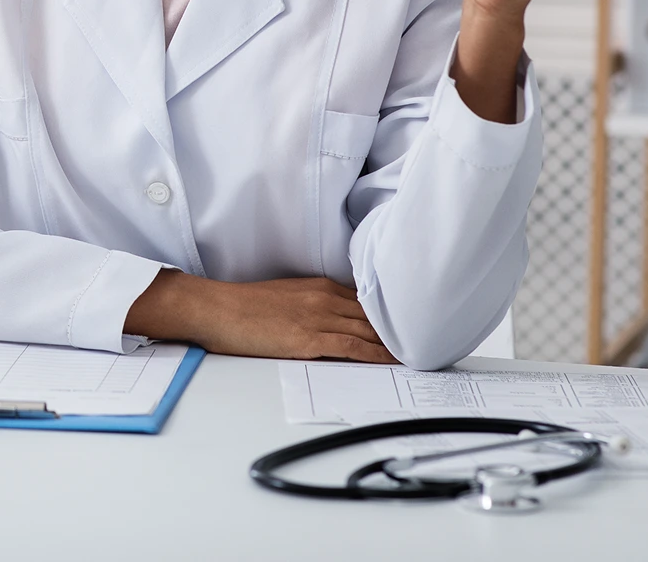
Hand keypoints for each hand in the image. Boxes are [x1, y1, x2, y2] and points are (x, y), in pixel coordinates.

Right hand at [125, 269, 397, 362]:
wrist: (216, 309)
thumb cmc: (243, 307)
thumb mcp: (285, 297)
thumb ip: (314, 305)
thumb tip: (336, 322)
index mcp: (320, 287)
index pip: (368, 301)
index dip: (393, 314)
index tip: (415, 324)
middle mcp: (324, 298)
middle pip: (375, 315)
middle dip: (403, 328)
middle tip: (432, 340)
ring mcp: (318, 317)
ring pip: (369, 331)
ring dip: (397, 343)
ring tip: (422, 354)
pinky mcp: (309, 338)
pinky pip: (352, 347)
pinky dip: (377, 354)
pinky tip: (393, 361)